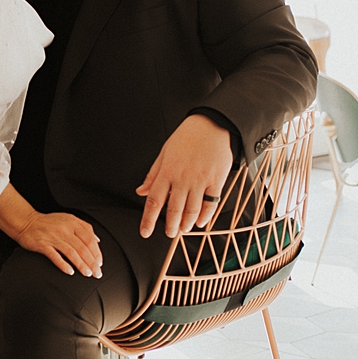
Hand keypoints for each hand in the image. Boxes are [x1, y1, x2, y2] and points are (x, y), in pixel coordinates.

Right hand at [16, 210, 103, 277]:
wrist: (26, 222)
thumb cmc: (48, 222)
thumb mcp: (68, 219)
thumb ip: (84, 228)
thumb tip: (97, 240)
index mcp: (73, 223)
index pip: (89, 239)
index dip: (96, 252)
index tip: (99, 263)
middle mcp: (64, 229)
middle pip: (82, 248)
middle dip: (92, 262)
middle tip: (97, 273)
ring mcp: (53, 237)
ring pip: (71, 253)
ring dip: (81, 264)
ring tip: (87, 274)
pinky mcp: (42, 244)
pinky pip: (55, 256)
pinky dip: (63, 264)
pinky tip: (70, 272)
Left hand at [137, 115, 232, 239]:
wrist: (212, 125)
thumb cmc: (187, 137)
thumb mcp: (164, 153)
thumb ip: (153, 175)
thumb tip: (141, 191)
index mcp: (167, 171)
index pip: (154, 201)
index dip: (148, 219)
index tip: (145, 232)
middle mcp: (183, 178)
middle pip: (173, 210)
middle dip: (170, 226)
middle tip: (169, 233)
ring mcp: (200, 180)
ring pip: (192, 210)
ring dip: (186, 223)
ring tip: (183, 229)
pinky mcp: (216, 180)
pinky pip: (211, 204)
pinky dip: (205, 216)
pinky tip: (200, 222)